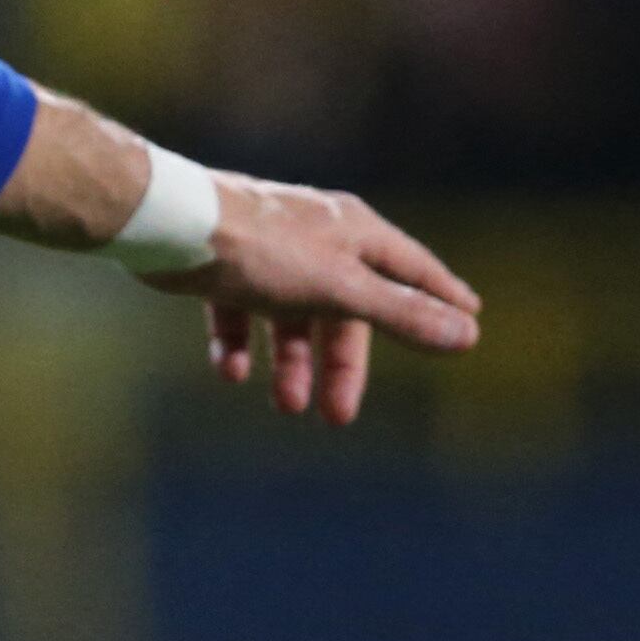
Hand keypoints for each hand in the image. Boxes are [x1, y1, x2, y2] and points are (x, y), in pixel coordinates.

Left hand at [164, 171, 480, 426]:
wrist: (169, 224)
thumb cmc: (261, 250)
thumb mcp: (340, 288)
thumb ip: (401, 313)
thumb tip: (468, 334)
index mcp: (354, 233)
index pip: (412, 269)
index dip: (441, 296)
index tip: (470, 318)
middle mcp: (315, 238)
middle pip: (345, 309)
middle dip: (341, 364)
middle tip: (337, 416)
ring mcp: (267, 252)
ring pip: (291, 316)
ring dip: (291, 363)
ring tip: (287, 406)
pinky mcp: (221, 265)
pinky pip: (239, 312)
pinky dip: (239, 344)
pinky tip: (232, 372)